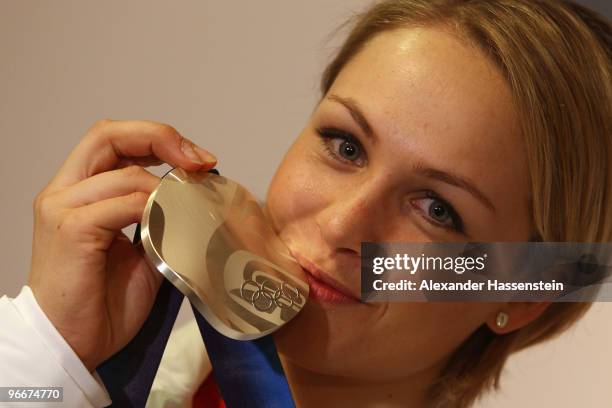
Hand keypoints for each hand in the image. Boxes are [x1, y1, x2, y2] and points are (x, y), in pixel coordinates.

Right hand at [28, 119, 216, 370]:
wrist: (73, 344)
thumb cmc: (104, 302)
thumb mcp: (141, 249)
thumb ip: (157, 216)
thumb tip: (195, 196)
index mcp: (77, 191)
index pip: (112, 139)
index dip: (157, 138)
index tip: (198, 160)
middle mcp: (63, 191)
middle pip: (108, 135)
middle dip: (161, 137)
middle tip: (200, 161)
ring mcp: (62, 208)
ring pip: (125, 174)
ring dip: (165, 189)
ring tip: (189, 208)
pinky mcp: (71, 229)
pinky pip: (123, 204)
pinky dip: (153, 209)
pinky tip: (168, 227)